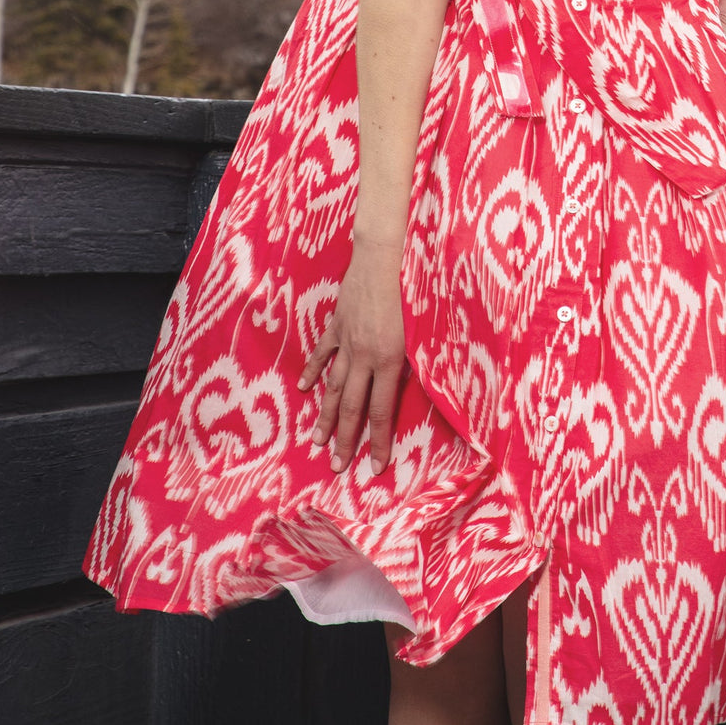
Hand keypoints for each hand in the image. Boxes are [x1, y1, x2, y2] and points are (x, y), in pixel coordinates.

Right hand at [297, 246, 406, 475]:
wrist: (383, 255)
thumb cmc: (411, 289)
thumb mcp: (423, 329)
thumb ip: (416, 360)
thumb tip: (413, 387)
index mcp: (389, 360)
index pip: (381, 411)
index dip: (377, 441)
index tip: (375, 468)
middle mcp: (364, 356)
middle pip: (352, 406)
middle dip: (345, 440)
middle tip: (337, 468)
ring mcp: (346, 341)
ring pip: (332, 386)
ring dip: (325, 416)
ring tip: (317, 441)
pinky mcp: (337, 324)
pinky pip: (323, 353)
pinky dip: (313, 371)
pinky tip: (303, 388)